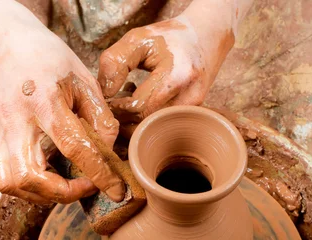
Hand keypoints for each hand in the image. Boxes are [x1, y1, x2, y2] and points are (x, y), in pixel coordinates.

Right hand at [0, 21, 124, 203]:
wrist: (3, 43)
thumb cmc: (47, 58)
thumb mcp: (83, 79)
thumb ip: (99, 117)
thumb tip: (109, 152)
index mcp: (44, 101)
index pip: (74, 147)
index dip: (98, 174)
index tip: (117, 190)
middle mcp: (14, 120)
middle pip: (28, 177)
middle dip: (61, 193)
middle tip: (85, 187)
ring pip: (9, 183)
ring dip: (40, 194)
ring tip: (64, 186)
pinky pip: (5, 174)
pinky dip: (28, 185)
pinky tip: (47, 174)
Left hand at [98, 8, 234, 122]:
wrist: (206, 37)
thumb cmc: (170, 37)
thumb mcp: (137, 39)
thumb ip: (115, 62)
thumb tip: (104, 93)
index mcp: (177, 76)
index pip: (138, 108)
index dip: (117, 107)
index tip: (107, 97)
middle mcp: (189, 98)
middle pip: (146, 124)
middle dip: (123, 118)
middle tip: (112, 102)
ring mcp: (193, 110)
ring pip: (153, 130)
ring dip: (133, 121)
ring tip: (126, 99)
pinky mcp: (192, 115)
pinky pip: (162, 126)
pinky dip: (145, 119)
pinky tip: (141, 101)